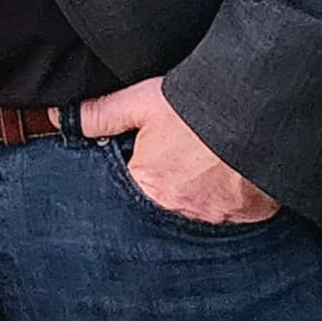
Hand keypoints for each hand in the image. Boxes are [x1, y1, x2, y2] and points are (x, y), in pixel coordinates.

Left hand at [79, 76, 279, 225]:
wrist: (261, 108)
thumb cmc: (198, 105)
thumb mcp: (143, 102)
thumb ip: (102, 115)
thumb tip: (60, 117)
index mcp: (150, 190)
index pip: (132, 196)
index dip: (137, 178)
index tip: (149, 164)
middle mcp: (182, 213)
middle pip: (167, 208)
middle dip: (170, 192)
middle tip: (181, 168)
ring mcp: (219, 219)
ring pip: (202, 214)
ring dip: (201, 198)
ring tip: (207, 171)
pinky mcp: (252, 216)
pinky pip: (236, 214)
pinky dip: (233, 200)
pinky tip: (234, 178)